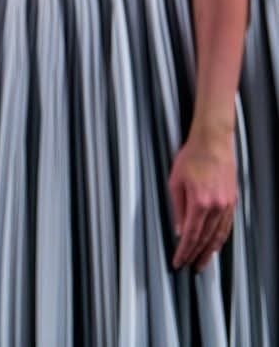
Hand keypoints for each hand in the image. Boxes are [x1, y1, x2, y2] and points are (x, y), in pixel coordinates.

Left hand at [168, 126, 236, 271]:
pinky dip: (220, 239)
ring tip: (203, 262)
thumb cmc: (192, 156)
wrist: (213, 141)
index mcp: (199, 202)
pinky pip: (227, 226)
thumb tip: (178, 229)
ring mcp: (226, 205)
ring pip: (218, 236)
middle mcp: (215, 207)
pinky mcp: (232, 201)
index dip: (184, 251)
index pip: (190, 235)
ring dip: (210, 251)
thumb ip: (176, 207)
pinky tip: (216, 245)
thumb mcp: (175, 180)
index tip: (179, 261)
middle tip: (190, 267)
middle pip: (205, 239)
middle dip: (196, 255)